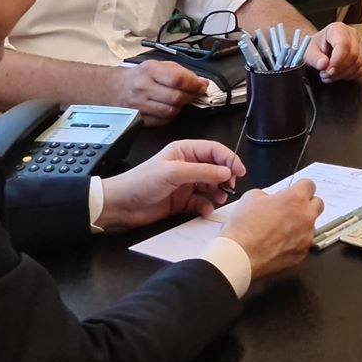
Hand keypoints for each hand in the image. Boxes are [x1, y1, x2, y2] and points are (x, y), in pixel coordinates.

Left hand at [97, 140, 243, 229]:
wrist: (121, 205)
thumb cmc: (141, 182)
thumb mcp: (173, 173)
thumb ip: (202, 172)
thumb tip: (226, 172)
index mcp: (185, 151)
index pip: (214, 151)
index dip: (229, 159)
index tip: (239, 171)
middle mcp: (187, 166)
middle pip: (216, 168)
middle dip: (225, 178)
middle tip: (229, 188)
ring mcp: (185, 184)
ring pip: (210, 186)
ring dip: (217, 193)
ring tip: (219, 199)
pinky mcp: (182, 201)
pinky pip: (201, 202)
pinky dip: (206, 206)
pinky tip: (205, 210)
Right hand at [111, 59, 207, 124]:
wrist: (114, 88)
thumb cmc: (141, 76)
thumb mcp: (159, 65)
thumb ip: (181, 73)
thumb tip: (201, 83)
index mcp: (150, 70)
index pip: (178, 79)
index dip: (194, 84)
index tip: (202, 86)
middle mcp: (143, 88)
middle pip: (176, 98)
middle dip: (190, 97)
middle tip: (193, 94)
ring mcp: (139, 105)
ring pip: (170, 111)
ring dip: (180, 107)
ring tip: (179, 100)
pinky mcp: (138, 119)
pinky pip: (162, 121)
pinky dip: (170, 116)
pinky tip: (167, 108)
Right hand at [219, 180, 321, 280]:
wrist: (239, 256)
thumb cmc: (243, 226)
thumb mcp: (251, 197)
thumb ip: (268, 195)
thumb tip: (271, 200)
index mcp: (295, 199)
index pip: (309, 185)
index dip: (300, 187)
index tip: (294, 191)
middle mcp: (306, 217)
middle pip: (318, 204)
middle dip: (307, 204)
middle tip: (291, 209)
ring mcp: (306, 238)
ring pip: (311, 226)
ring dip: (301, 224)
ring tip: (281, 230)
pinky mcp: (301, 255)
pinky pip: (303, 244)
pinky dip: (295, 242)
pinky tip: (278, 245)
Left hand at [307, 22, 361, 81]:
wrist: (319, 47)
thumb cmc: (315, 46)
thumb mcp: (309, 51)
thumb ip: (314, 58)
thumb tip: (323, 64)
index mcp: (338, 29)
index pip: (343, 44)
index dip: (337, 60)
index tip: (327, 70)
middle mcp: (352, 35)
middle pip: (353, 55)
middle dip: (338, 70)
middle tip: (325, 74)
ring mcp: (359, 45)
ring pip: (358, 64)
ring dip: (342, 74)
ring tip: (329, 75)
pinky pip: (360, 70)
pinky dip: (348, 76)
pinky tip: (338, 74)